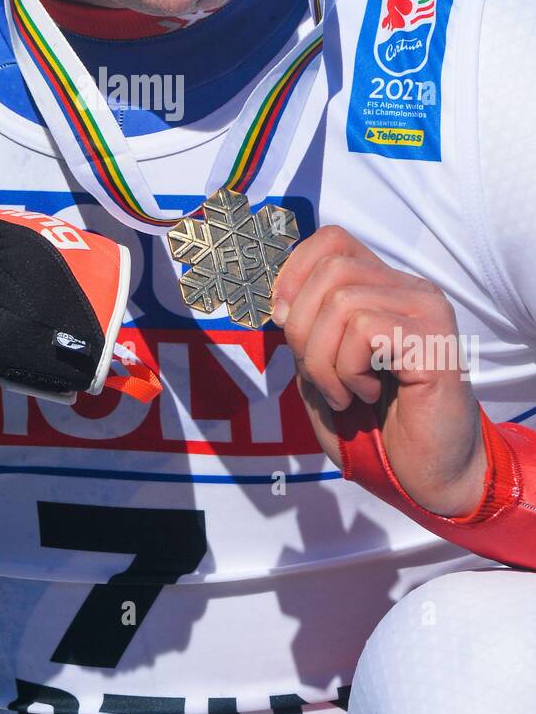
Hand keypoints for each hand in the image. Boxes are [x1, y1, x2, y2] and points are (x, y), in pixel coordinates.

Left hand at [271, 225, 486, 516]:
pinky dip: (348, 370)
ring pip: (341, 302)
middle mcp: (411, 289)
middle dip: (302, 328)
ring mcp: (427, 311)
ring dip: (323, 360)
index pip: (333, 239)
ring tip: (343, 393)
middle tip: (318, 376)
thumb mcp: (322, 368)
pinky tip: (365, 394)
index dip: (294, 272)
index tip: (284, 321)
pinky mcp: (433, 341)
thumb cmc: (373, 425)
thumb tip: (279, 300)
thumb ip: (304, 328)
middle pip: (331, 269)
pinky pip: (365, 330)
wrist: (425, 474)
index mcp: (385, 288)